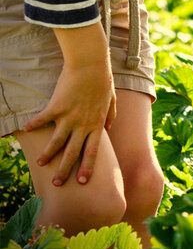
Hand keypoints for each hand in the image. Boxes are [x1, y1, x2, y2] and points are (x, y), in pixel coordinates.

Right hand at [23, 58, 115, 185]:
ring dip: (48, 154)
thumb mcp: (111, 99)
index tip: (84, 181)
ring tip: (40, 164)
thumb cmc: (102, 80)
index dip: (88, 167)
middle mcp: (83, 124)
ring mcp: (69, 116)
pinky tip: (25, 129)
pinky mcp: (57, 107)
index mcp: (97, 124)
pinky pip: (43, 119)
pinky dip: (33, 124)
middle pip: (73, 152)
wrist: (91, 64)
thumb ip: (110, 115)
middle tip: (57, 184)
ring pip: (57, 141)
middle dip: (65, 169)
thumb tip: (110, 127)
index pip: (93, 151)